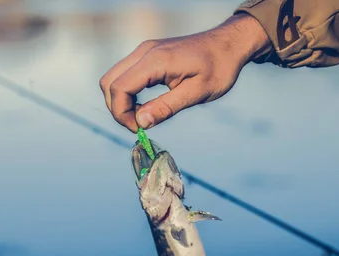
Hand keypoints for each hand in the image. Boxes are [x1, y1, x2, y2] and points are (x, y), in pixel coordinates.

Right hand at [99, 13, 270, 132]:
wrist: (229, 44)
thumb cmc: (219, 68)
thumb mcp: (196, 92)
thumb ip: (166, 107)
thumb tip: (140, 123)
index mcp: (155, 61)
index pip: (119, 88)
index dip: (122, 114)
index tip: (139, 129)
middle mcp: (145, 52)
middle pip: (109, 82)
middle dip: (117, 109)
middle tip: (139, 125)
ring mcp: (145, 51)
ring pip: (114, 78)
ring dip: (121, 101)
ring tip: (144, 117)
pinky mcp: (148, 54)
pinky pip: (126, 74)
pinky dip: (128, 93)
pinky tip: (146, 106)